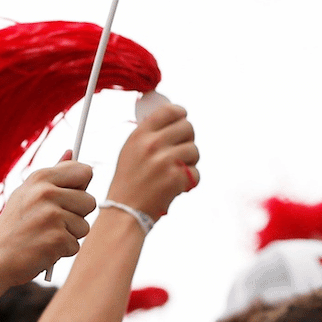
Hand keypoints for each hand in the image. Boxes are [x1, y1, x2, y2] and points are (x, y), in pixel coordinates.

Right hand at [0, 162, 94, 285]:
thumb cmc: (14, 227)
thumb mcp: (27, 193)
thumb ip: (53, 174)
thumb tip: (70, 152)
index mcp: (40, 178)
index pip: (84, 171)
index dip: (81, 186)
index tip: (71, 196)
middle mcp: (46, 193)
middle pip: (90, 201)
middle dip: (77, 215)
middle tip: (52, 222)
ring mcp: (52, 216)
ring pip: (84, 225)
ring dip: (69, 235)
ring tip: (44, 236)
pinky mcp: (56, 239)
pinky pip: (75, 245)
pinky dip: (62, 251)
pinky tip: (43, 249)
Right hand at [104, 101, 198, 219]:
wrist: (125, 210)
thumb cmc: (129, 182)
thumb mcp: (130, 150)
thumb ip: (148, 134)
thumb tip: (170, 119)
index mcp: (140, 135)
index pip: (169, 110)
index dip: (180, 113)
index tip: (182, 119)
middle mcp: (152, 145)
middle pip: (187, 127)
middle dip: (188, 139)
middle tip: (181, 150)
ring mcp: (165, 161)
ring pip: (194, 150)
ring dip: (190, 162)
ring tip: (176, 171)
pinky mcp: (176, 178)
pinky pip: (196, 172)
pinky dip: (190, 181)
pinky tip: (177, 185)